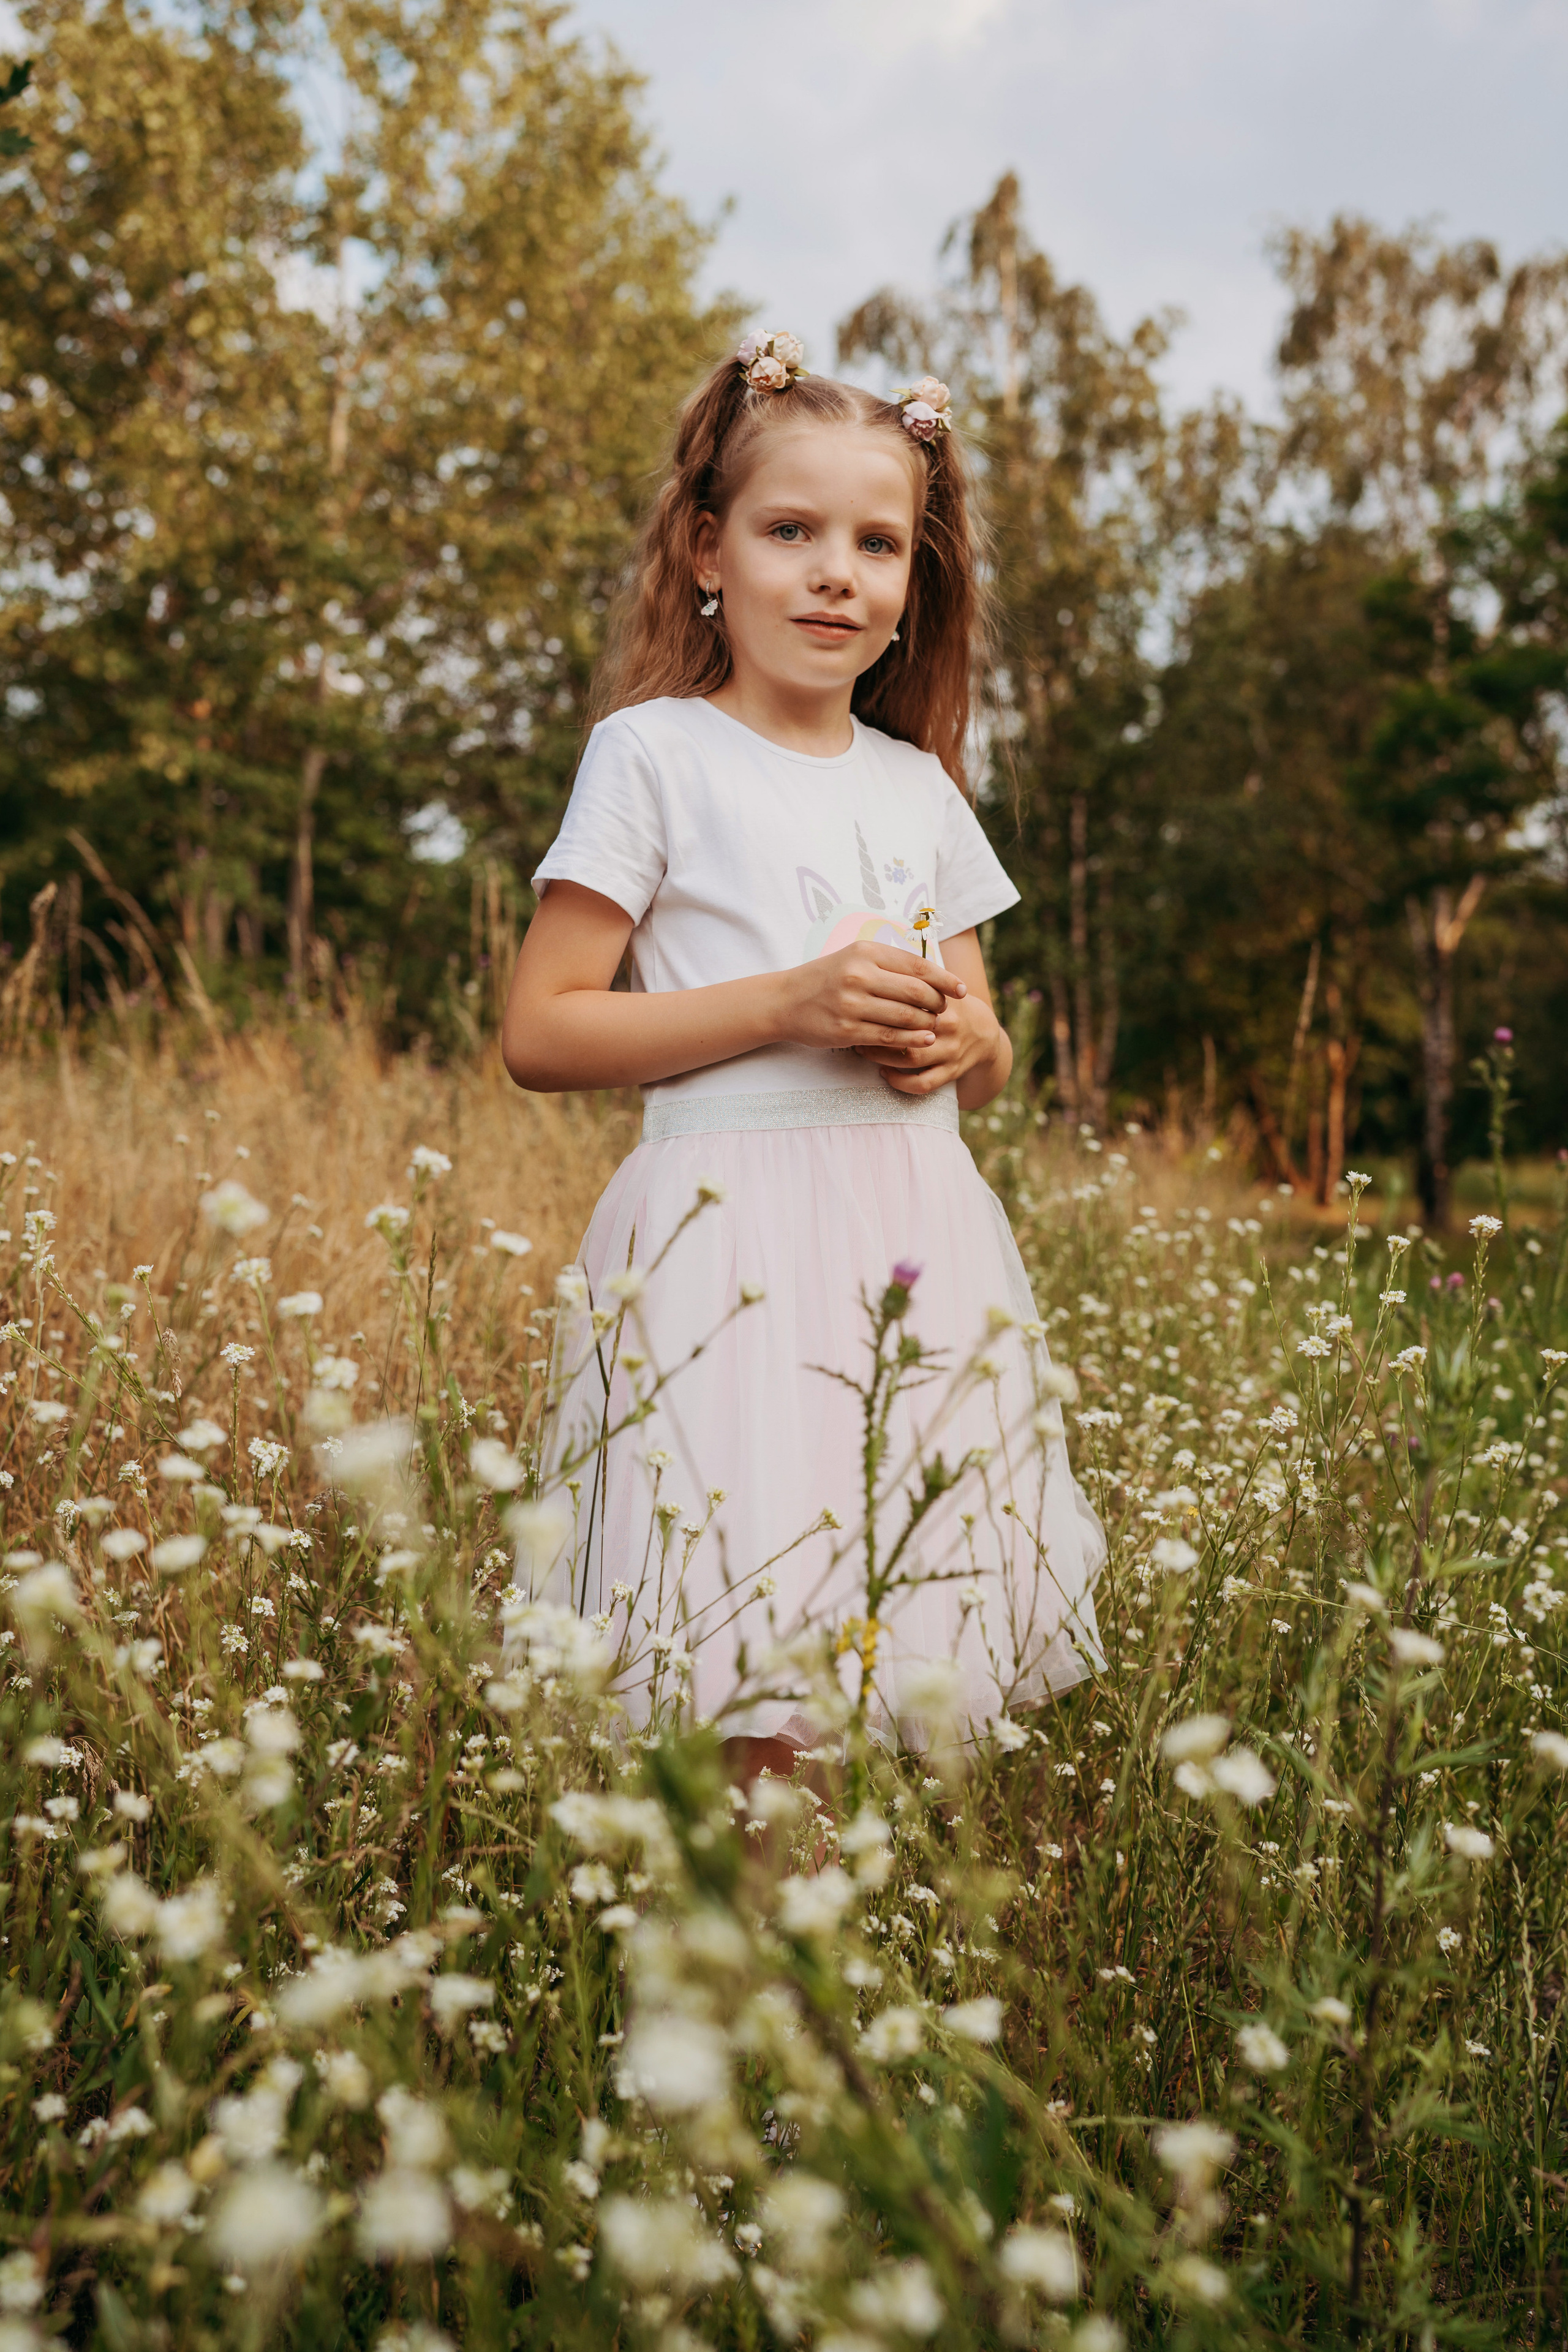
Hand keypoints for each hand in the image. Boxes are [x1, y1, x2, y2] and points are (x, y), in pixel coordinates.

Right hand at [776, 943, 966, 1055]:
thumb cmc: (826, 978)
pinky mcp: (846, 1030)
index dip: (945, 979)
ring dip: (927, 1024)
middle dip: (938, 1003)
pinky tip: (922, 1040)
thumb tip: (931, 972)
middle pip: (917, 992)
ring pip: (906, 1017)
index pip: (917, 966)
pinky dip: (911, 1040)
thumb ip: (889, 962)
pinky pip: (888, 1038)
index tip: (961, 990)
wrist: (785, 1001)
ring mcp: (852, 1004)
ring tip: (934, 1026)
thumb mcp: (854, 957)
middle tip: (944, 1010)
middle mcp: (859, 975)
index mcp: (866, 952)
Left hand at [854, 986, 1004, 1095]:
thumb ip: (915, 977)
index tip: (860, 999)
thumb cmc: (951, 1006)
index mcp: (944, 1000)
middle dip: (876, 1028)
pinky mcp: (952, 1072)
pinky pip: (924, 1083)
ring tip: (862, 1049)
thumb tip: (874, 962)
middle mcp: (950, 1026)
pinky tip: (885, 1073)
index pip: (911, 998)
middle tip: (854, 1025)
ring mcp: (951, 1051)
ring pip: (911, 1057)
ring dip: (882, 1056)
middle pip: (908, 1027)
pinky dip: (901, 1082)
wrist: (985, 1033)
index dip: (882, 998)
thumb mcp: (940, 986)